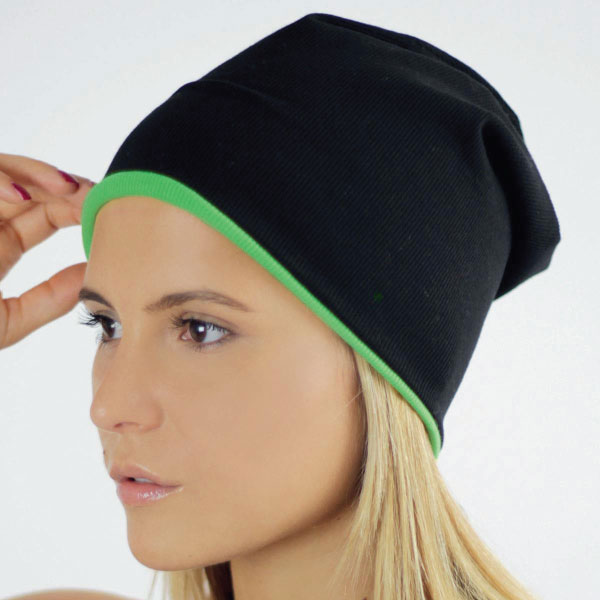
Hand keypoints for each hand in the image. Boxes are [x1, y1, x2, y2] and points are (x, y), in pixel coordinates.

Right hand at [0, 152, 94, 348]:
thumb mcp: (7, 321)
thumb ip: (51, 298)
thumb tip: (93, 272)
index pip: (44, 214)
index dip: (76, 207)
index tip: (105, 210)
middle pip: (26, 184)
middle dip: (63, 183)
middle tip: (95, 191)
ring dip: (34, 175)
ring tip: (68, 189)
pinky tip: (19, 197)